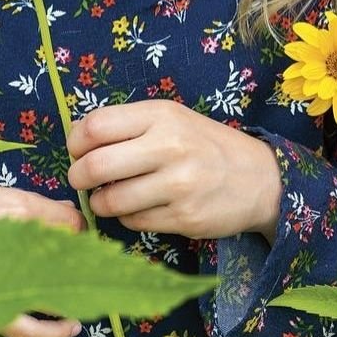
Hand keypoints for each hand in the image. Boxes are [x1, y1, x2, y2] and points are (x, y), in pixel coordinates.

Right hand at [0, 181, 85, 336]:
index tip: (80, 231)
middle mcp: (15, 242)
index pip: (71, 223)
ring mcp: (0, 276)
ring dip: (74, 292)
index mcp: (16, 209)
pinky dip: (49, 330)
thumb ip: (29, 206)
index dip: (79, 228)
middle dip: (82, 260)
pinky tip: (71, 327)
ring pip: (54, 288)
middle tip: (91, 263)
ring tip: (91, 297)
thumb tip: (65, 218)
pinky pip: (23, 325)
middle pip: (68, 255)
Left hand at [67, 99, 282, 241]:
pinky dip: (127, 218)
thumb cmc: (207, 145)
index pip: (96, 125)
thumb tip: (79, 142)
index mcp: (163, 114)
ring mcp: (178, 183)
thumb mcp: (175, 120)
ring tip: (113, 196)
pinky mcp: (183, 217)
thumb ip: (132, 126)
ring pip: (109, 200)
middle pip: (94, 165)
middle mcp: (170, 145)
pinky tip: (141, 208)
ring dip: (101, 203)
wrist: (260, 177)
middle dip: (79, 177)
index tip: (80, 150)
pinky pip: (132, 222)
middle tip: (84, 180)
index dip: (76, 142)